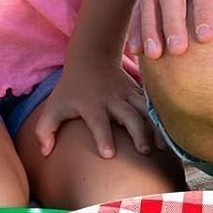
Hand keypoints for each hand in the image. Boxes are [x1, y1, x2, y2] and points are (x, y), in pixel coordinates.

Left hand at [30, 60, 156, 157]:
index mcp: (91, 106)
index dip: (103, 138)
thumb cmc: (70, 90)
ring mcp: (127, 95)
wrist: (91, 58)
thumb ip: (44, 131)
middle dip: (137, 133)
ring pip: (145, 111)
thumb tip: (44, 154)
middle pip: (129, 116)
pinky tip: (168, 136)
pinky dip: (160, 120)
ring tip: (161, 147)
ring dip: (154, 128)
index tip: (109, 155)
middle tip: (144, 151)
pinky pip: (152, 106)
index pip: (98, 123)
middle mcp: (112, 100)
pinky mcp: (138, 93)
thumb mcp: (53, 106)